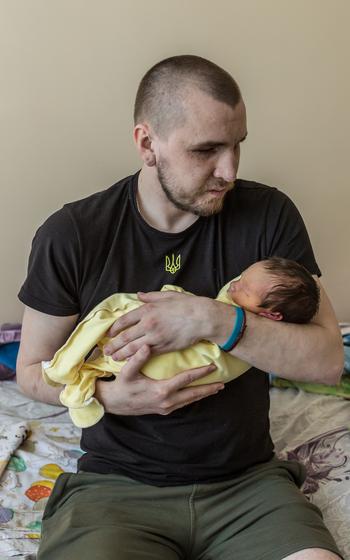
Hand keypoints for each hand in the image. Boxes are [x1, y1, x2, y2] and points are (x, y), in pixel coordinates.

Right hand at [95, 344, 223, 414]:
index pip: (185, 379)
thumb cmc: (121, 386)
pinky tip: (198, 394)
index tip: (212, 367)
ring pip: (190, 400)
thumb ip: (137, 359)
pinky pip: (183, 404)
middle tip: (222, 383)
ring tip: (215, 389)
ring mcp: (166, 408)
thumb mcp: (127, 372)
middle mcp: (166, 401)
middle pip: (193, 394)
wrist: (113, 404)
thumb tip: (146, 346)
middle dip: (208, 389)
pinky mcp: (164, 410)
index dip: (199, 372)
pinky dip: (193, 398)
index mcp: (161, 390)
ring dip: (203, 394)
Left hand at [103, 290, 211, 360]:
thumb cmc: (187, 305)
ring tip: (113, 358)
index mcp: (147, 309)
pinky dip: (136, 358)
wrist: (202, 318)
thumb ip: (151, 296)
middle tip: (105, 350)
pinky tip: (130, 362)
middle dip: (113, 345)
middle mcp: (148, 324)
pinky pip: (146, 354)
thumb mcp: (167, 296)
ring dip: (121, 354)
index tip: (109, 334)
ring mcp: (155, 337)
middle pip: (125, 337)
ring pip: (133, 348)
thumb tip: (139, 295)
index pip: (124, 320)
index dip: (114, 329)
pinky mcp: (163, 347)